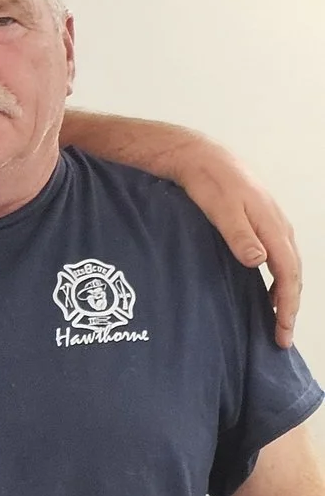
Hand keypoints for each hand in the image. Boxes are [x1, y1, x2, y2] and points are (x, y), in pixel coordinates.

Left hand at [173, 140, 301, 345]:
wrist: (202, 158)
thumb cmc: (210, 183)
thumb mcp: (221, 209)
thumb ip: (239, 235)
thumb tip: (259, 261)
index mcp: (273, 227)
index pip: (289, 274)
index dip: (288, 306)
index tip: (281, 330)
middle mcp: (279, 228)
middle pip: (293, 274)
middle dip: (290, 308)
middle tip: (280, 336)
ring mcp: (273, 226)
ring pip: (288, 267)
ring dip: (285, 295)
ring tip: (277, 320)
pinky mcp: (262, 224)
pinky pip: (279, 257)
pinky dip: (278, 279)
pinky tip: (267, 291)